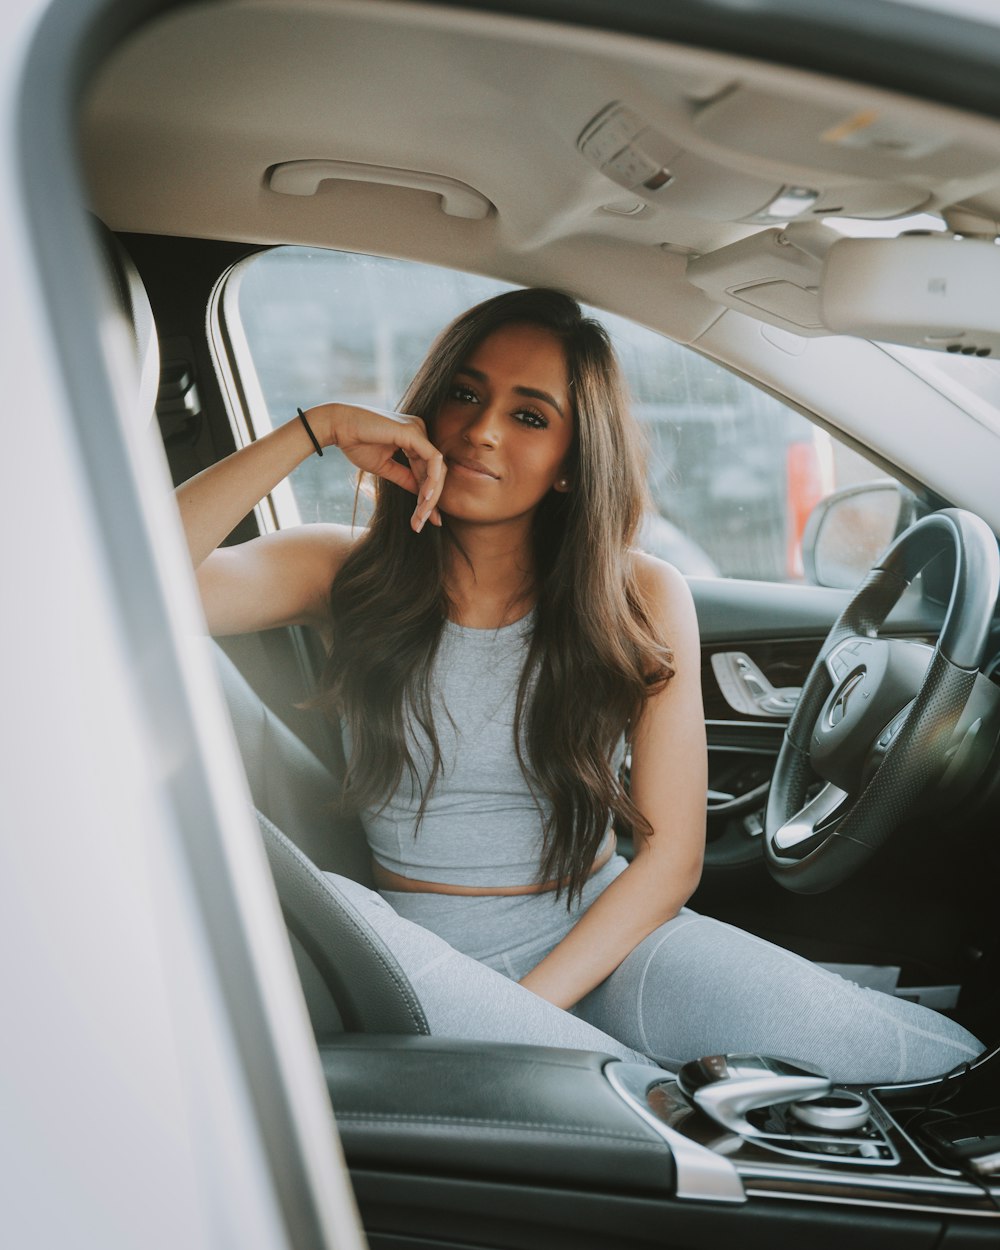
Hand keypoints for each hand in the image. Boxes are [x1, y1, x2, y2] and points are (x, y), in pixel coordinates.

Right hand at [307, 402, 445, 531]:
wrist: (336, 427)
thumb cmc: (356, 443)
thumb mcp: (384, 467)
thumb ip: (405, 478)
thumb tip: (422, 496)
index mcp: (413, 439)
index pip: (428, 471)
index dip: (429, 497)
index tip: (424, 520)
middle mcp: (419, 432)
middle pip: (436, 471)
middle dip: (431, 501)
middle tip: (423, 524)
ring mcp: (418, 430)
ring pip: (438, 468)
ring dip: (431, 496)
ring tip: (422, 516)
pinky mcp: (414, 432)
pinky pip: (433, 460)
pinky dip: (432, 481)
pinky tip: (425, 499)